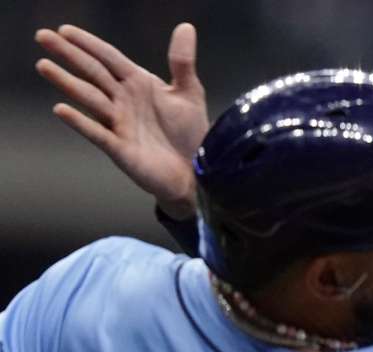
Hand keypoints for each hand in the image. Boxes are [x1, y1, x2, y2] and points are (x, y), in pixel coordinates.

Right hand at [34, 23, 208, 219]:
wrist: (197, 171)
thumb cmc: (189, 133)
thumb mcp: (189, 92)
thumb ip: (182, 61)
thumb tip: (186, 26)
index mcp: (138, 84)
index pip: (109, 58)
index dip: (89, 44)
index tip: (65, 30)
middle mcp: (123, 101)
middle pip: (93, 72)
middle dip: (69, 54)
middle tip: (42, 36)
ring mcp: (119, 124)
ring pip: (89, 98)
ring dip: (67, 82)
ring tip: (44, 65)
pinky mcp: (120, 148)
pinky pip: (97, 133)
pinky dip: (80, 122)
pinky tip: (61, 109)